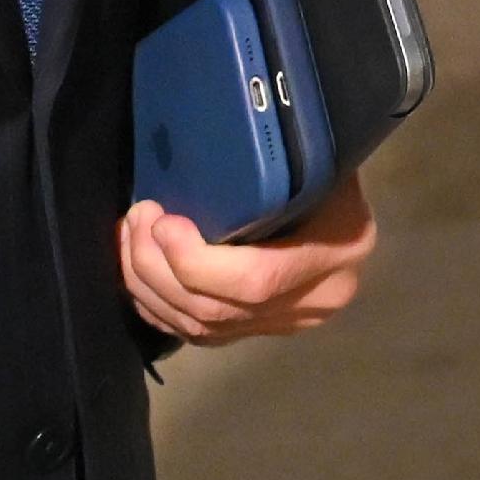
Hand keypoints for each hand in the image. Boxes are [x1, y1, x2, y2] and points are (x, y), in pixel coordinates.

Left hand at [120, 176, 375, 345]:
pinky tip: (138, 273)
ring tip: (131, 236)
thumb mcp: (316, 151)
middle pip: (217, 309)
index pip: (256, 280)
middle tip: (137, 219)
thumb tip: (215, 145)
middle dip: (158, 269)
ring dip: (149, 286)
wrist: (348, 193)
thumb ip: (278, 158)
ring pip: (200, 327)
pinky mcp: (261, 329)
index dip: (195, 261)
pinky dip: (158, 306)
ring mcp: (286, 323)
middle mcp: (315, 300)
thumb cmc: (330, 158)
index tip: (162, 220)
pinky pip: (198, 333)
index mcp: (337, 251)